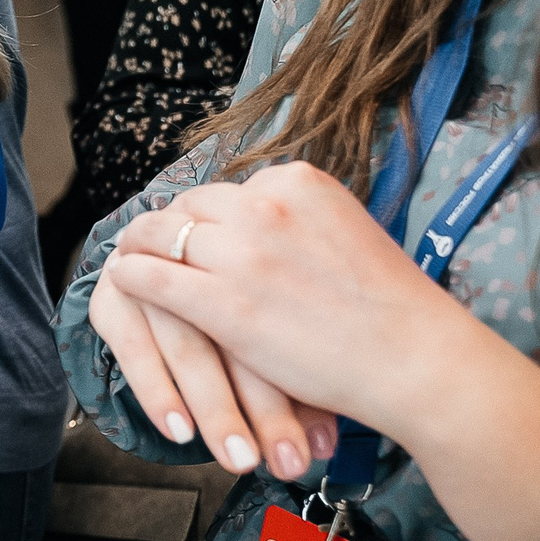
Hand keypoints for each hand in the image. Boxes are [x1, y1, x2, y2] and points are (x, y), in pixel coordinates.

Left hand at [96, 163, 539, 540]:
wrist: (417, 359)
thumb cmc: (390, 308)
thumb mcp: (344, 230)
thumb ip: (297, 218)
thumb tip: (255, 217)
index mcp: (297, 181)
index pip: (227, 190)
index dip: (206, 216)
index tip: (196, 233)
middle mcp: (265, 205)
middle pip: (190, 207)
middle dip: (170, 227)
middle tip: (151, 244)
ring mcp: (241, 253)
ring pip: (162, 235)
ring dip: (140, 247)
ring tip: (129, 257)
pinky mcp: (222, 303)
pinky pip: (152, 277)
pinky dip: (131, 275)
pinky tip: (122, 281)